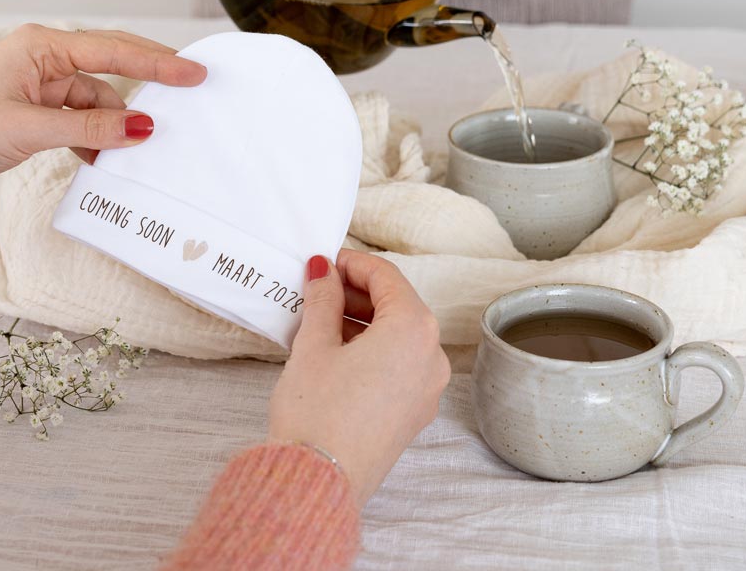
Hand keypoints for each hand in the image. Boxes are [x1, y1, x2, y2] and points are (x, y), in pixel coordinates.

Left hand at [0, 24, 206, 204]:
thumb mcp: (30, 129)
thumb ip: (91, 126)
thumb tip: (141, 126)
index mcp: (41, 46)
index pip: (113, 50)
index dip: (157, 62)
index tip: (192, 71)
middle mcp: (43, 59)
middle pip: (110, 65)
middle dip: (148, 79)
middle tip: (190, 87)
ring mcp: (39, 86)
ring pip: (97, 100)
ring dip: (114, 124)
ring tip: (140, 147)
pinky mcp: (34, 112)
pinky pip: (79, 120)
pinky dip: (94, 138)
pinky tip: (105, 159)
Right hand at [267, 250, 450, 507]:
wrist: (317, 483)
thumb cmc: (316, 413)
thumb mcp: (314, 344)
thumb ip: (323, 299)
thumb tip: (324, 272)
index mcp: (413, 330)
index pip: (386, 277)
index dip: (353, 264)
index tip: (326, 262)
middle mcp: (431, 357)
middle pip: (398, 305)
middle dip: (358, 293)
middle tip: (320, 287)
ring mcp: (427, 388)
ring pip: (399, 335)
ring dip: (364, 320)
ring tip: (321, 318)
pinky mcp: (414, 412)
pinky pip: (400, 363)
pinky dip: (373, 348)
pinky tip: (337, 350)